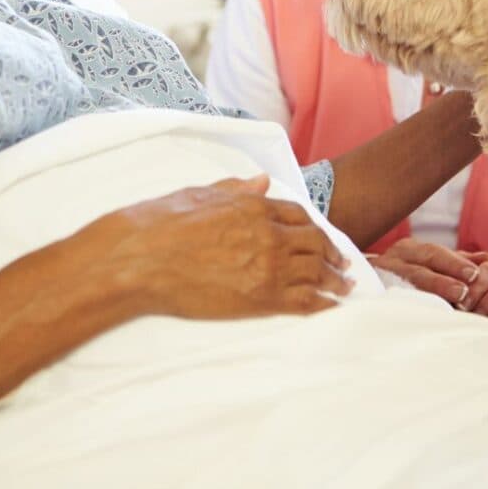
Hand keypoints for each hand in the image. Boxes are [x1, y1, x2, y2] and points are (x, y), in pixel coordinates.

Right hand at [90, 174, 353, 319]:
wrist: (140, 258)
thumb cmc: (161, 223)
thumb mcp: (200, 193)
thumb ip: (236, 188)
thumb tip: (262, 181)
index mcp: (252, 206)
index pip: (298, 215)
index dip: (314, 227)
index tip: (323, 237)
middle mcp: (267, 234)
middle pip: (314, 243)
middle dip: (333, 254)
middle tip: (344, 265)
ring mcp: (266, 267)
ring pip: (315, 272)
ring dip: (335, 280)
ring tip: (346, 287)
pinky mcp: (259, 299)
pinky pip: (303, 302)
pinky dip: (323, 304)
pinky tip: (331, 307)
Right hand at [368, 240, 487, 317]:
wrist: (360, 287)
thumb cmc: (402, 276)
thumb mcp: (428, 264)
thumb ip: (455, 261)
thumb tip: (486, 258)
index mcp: (409, 250)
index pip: (434, 253)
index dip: (455, 262)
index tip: (476, 273)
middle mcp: (394, 259)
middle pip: (422, 264)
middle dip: (445, 275)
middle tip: (465, 289)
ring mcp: (380, 275)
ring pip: (408, 279)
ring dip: (432, 288)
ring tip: (454, 298)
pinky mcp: (372, 293)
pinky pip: (390, 297)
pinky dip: (408, 303)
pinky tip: (423, 312)